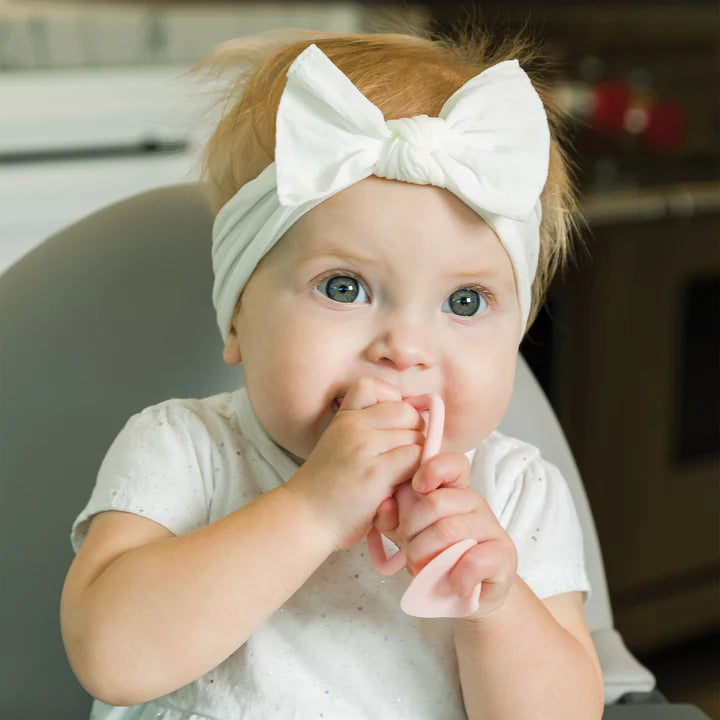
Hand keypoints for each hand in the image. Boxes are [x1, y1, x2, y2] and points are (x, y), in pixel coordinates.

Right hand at [284, 376, 424, 552]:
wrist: (304, 519)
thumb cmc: (327, 490)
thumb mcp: (339, 446)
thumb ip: (367, 430)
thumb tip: (413, 418)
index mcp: (344, 418)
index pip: (375, 387)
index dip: (392, 402)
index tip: (391, 427)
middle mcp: (353, 426)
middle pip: (407, 413)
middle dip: (414, 433)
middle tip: (404, 458)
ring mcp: (364, 446)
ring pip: (416, 436)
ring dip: (418, 458)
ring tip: (401, 477)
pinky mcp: (376, 472)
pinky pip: (416, 458)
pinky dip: (418, 473)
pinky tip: (402, 488)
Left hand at [374, 452, 517, 619]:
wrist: (464, 596)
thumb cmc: (435, 559)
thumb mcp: (407, 536)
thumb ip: (392, 519)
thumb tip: (385, 505)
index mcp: (452, 491)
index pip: (451, 464)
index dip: (432, 469)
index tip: (417, 487)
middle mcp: (474, 502)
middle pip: (436, 502)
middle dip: (412, 532)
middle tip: (409, 553)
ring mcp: (491, 526)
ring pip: (450, 530)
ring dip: (427, 557)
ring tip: (424, 571)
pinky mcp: (504, 553)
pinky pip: (473, 560)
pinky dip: (455, 577)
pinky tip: (453, 585)